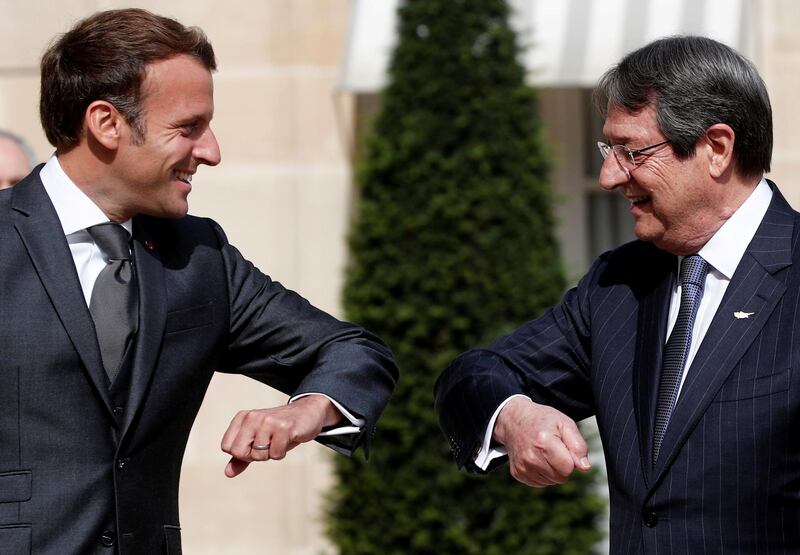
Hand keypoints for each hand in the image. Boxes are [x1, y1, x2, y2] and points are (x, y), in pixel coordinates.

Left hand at [220, 395, 341, 477]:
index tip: (256, 444)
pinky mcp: (284, 427)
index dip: (243, 452)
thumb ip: (241, 457)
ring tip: (279, 439)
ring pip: (258, 455)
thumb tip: (227, 473)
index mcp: (242, 417)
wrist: (308, 412)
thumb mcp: (258, 440)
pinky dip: (282, 453)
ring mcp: (267, 421)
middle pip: (239, 452)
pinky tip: (288, 439)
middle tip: (268, 444)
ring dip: (271, 453)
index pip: (227, 447)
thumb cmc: (280, 430)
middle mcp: (252, 416)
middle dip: (254, 455)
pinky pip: (276, 454)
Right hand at [493, 397, 590, 486]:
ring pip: (551, 481)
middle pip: (560, 477)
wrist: (514, 420)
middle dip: (562, 466)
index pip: (568, 468)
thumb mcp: (564, 423)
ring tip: (545, 453)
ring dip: (552, 470)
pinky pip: (540, 483)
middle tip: (555, 449)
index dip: (571, 459)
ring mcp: (523, 466)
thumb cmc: (542, 420)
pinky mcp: (518, 473)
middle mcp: (531, 457)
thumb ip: (578, 445)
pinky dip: (542, 473)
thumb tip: (584, 467)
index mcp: (544, 442)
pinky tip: (537, 458)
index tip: (564, 447)